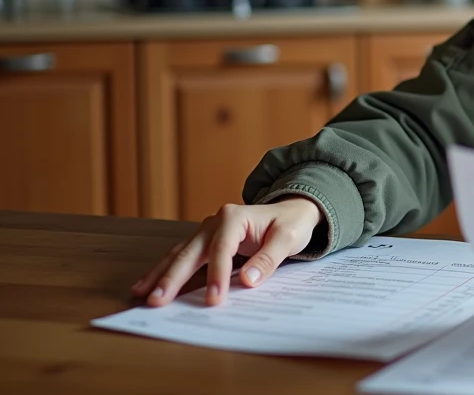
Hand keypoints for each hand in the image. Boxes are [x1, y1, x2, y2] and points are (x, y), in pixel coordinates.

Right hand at [131, 196, 322, 307]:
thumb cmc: (290, 224)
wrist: (291, 211)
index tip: (213, 301)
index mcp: (235, 217)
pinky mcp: (204, 242)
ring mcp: (207, 231)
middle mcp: (215, 222)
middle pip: (191, 251)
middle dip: (173, 277)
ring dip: (161, 274)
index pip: (222, 249)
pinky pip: (183, 258)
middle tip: (156, 301)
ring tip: (142, 294)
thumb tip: (247, 281)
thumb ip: (269, 258)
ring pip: (180, 254)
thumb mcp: (288, 238)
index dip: (217, 276)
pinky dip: (166, 271)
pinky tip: (148, 284)